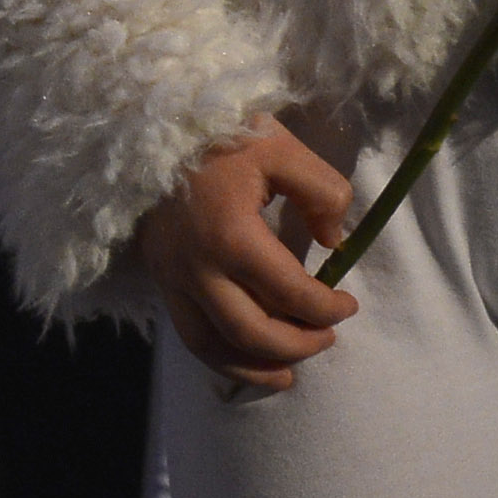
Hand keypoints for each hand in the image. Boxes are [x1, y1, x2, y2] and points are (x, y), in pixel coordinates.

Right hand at [133, 125, 361, 392]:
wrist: (150, 124)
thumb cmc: (220, 134)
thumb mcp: (281, 147)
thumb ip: (323, 192)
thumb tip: (334, 242)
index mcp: (231, 235)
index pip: (289, 292)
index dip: (327, 308)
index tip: (348, 304)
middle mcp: (196, 267)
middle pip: (251, 333)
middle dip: (298, 345)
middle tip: (327, 337)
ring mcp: (171, 276)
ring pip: (211, 346)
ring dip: (254, 368)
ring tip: (289, 373)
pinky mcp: (159, 278)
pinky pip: (189, 335)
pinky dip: (220, 358)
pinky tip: (246, 361)